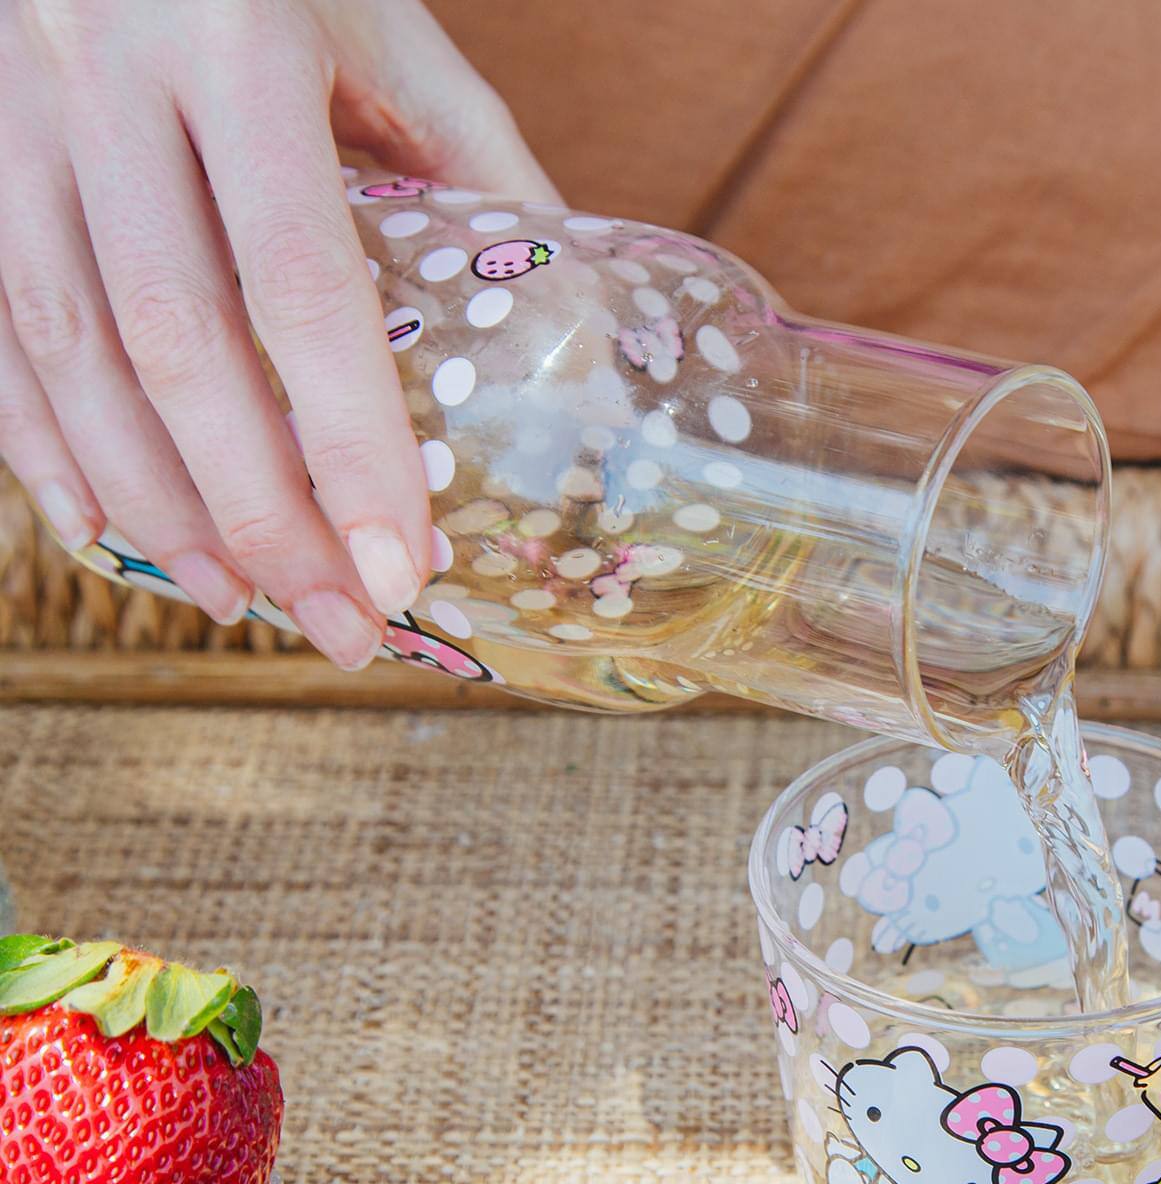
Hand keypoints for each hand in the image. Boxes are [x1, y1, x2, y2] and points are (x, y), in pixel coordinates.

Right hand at [0, 0, 554, 666]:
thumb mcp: (391, 31)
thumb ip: (477, 165)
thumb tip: (576, 325)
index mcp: (240, 41)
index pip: (299, 283)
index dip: (348, 443)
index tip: (403, 566)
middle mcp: (102, 75)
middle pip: (174, 340)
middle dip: (261, 510)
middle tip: (337, 621)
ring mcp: (13, 115)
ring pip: (68, 347)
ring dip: (155, 499)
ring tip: (241, 598)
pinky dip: (44, 443)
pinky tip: (113, 527)